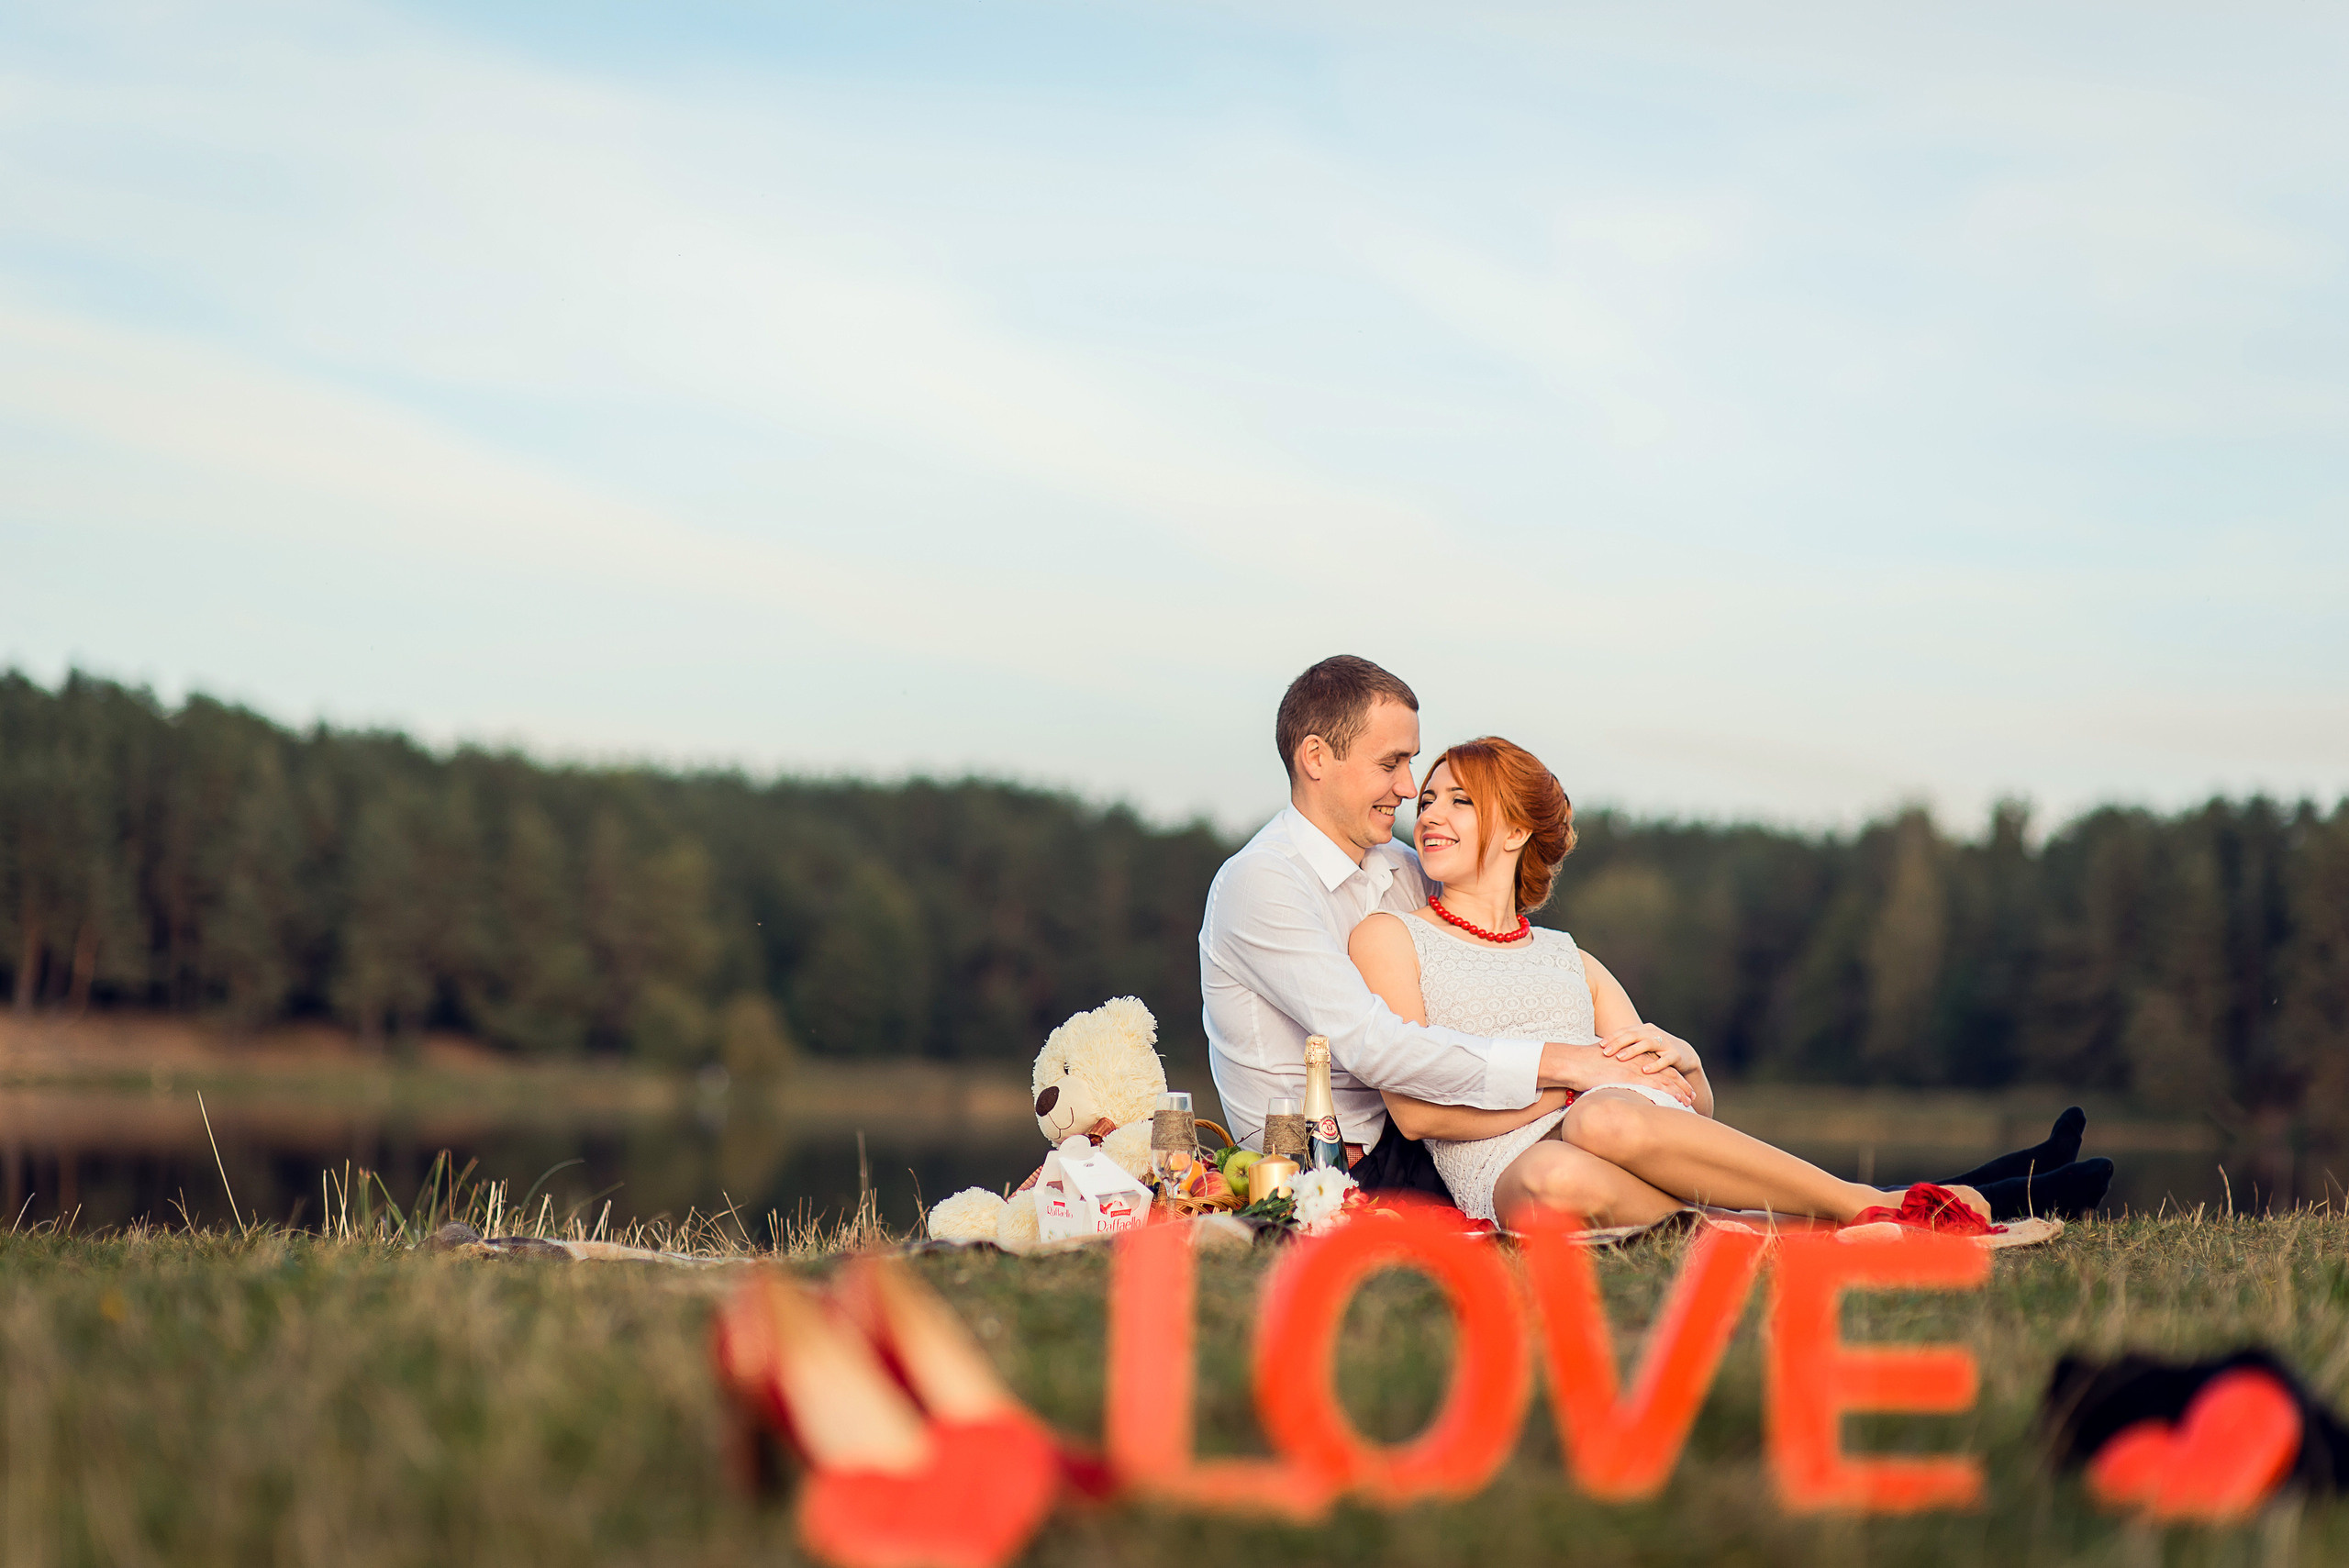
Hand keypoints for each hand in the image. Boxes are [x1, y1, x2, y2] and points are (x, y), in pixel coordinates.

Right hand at [1582, 1050, 1696, 1105]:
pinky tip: (1679, 1101)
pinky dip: (1670, 1094)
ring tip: (1690, 1101)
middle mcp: (1637, 1060)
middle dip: (1680, 1084)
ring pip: (1665, 1079)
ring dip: (1680, 1090)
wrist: (1572, 1062)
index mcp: (1631, 1056)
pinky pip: (1656, 1086)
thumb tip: (1608, 1081)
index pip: (1656, 1066)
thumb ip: (1610, 1072)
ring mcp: (1636, 1068)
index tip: (1679, 1086)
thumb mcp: (1601, 1065)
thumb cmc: (1580, 1066)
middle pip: (1666, 1071)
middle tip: (1691, 1094)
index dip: (1669, 1076)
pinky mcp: (1632, 1077)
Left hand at [1597, 1023, 1703, 1079]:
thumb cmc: (1656, 1052)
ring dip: (1633, 1051)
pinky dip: (1655, 1065)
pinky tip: (1645, 1070)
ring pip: (1647, 1044)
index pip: (1625, 1031)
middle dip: (1618, 1043)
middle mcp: (1653, 1033)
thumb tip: (1601, 1052)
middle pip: (1633, 1035)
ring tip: (1620, 1058)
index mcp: (1643, 1030)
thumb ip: (1626, 1047)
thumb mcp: (1641, 1047)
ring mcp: (1665, 1043)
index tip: (1600, 1045)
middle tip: (1605, 1051)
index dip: (1612, 1037)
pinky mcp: (1675, 1055)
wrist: (1685, 1055)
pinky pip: (1664, 1059)